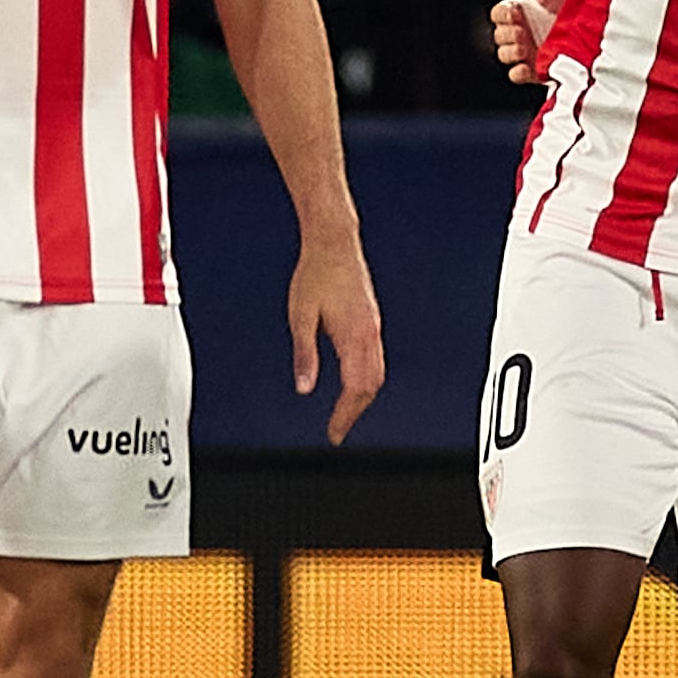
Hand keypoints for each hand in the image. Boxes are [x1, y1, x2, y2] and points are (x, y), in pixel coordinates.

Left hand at [290, 231, 386, 444]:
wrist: (334, 243)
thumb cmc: (314, 274)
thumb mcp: (300, 316)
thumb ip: (304, 355)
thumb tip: (304, 389)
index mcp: (353, 336)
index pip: (355, 389)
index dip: (345, 416)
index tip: (334, 434)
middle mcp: (369, 334)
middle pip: (371, 386)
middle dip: (355, 412)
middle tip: (337, 429)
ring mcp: (374, 327)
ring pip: (377, 373)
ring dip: (363, 397)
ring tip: (345, 412)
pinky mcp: (373, 320)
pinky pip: (377, 359)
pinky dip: (367, 379)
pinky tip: (354, 382)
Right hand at [491, 0, 573, 82]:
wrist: (598, 27)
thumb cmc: (573, 1)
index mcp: (520, 10)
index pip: (497, 14)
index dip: (503, 14)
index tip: (517, 10)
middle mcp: (521, 31)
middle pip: (499, 35)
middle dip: (508, 33)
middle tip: (523, 30)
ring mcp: (527, 51)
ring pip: (505, 54)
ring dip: (511, 50)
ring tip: (526, 44)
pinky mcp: (536, 70)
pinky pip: (516, 75)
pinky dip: (519, 72)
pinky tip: (530, 64)